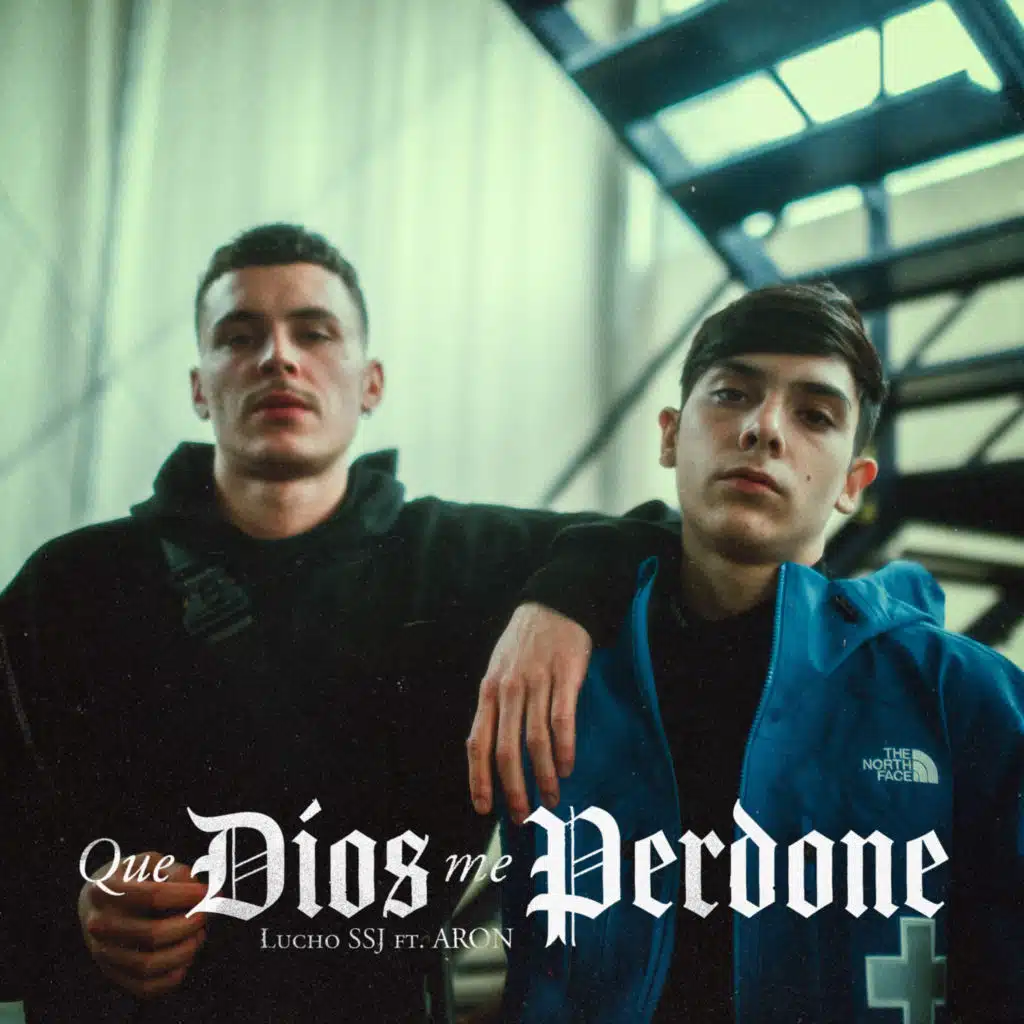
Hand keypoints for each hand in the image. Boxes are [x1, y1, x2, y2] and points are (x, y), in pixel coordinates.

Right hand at [78, 851, 208, 998]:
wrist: (96, 902)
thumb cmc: (132, 878)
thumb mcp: (150, 863)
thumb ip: (175, 872)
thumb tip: (200, 891)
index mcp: (106, 889)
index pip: (152, 896)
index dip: (185, 895)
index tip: (207, 893)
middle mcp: (98, 924)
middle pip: (152, 934)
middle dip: (189, 925)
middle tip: (206, 915)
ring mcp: (102, 952)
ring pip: (148, 965)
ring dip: (184, 952)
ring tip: (198, 935)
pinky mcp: (111, 974)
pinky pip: (144, 988)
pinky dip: (172, 977)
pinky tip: (186, 958)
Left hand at [467, 603, 591, 823]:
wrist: (554, 603)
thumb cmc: (524, 644)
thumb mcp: (498, 670)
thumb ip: (495, 707)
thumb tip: (493, 752)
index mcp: (488, 691)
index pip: (478, 742)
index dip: (479, 778)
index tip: (485, 808)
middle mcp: (509, 690)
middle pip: (507, 750)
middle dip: (514, 788)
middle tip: (523, 816)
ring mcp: (537, 683)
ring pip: (536, 740)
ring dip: (544, 776)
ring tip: (551, 799)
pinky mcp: (565, 677)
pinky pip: (562, 720)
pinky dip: (564, 749)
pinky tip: (568, 768)